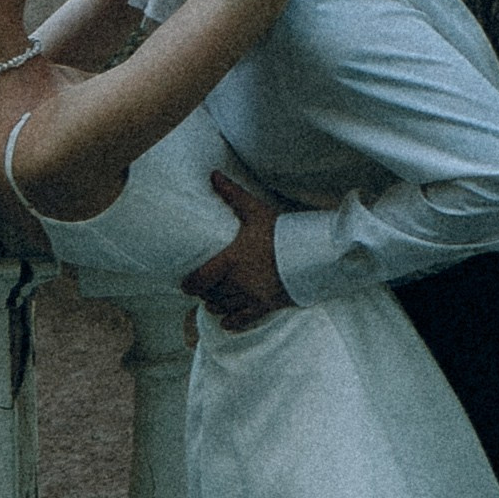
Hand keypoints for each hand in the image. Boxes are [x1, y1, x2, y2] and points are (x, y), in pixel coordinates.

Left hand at [181, 171, 291, 331]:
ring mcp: (252, 296)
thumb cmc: (283, 231)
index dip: (189, 284)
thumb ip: (233, 195)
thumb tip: (214, 174)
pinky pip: (243, 320)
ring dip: (216, 305)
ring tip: (215, 300)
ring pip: (224, 307)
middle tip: (204, 287)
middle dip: (205, 292)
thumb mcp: (256, 211)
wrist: (313, 253)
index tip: (185, 285)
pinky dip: (232, 323)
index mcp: (230, 261)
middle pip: (210, 295)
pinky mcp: (266, 306)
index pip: (199, 280)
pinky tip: (227, 322)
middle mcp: (237, 282)